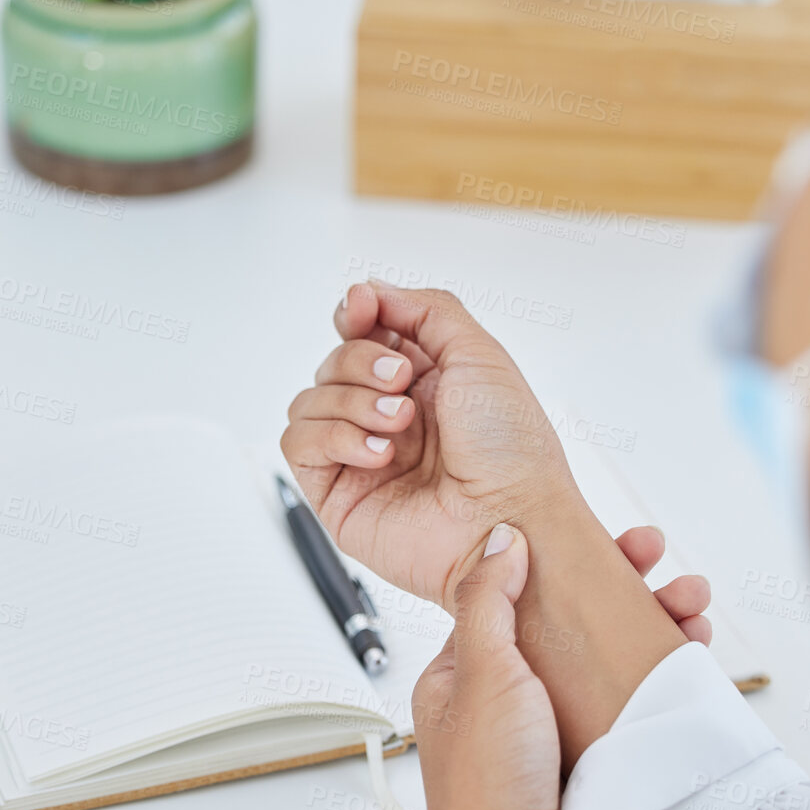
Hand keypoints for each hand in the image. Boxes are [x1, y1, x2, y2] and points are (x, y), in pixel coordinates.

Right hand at [281, 282, 578, 610]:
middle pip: (333, 360)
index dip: (356, 314)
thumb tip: (369, 292)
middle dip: (362, 361)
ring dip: (352, 401)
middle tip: (402, 384)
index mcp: (425, 381)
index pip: (364, 332)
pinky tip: (378, 453)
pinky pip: (299, 442)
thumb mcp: (479, 353)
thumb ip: (425, 309)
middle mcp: (390, 416)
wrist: (511, 518)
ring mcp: (361, 454)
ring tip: (399, 425)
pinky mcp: (337, 493)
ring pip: (310, 399)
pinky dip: (333, 436)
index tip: (362, 309)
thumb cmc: (511, 450)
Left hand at [386, 524, 712, 809]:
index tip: (612, 544)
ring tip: (694, 611)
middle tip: (671, 573)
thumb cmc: (485, 790)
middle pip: (575, 626)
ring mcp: (556, 731)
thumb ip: (490, 602)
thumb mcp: (482, 674)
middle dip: (628, 593)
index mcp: (467, 673)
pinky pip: (632, 708)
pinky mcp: (596, 760)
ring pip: (610, 662)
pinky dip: (663, 681)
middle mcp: (511, 700)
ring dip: (656, 631)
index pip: (521, 598)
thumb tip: (500, 540)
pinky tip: (691, 659)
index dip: (566, 565)